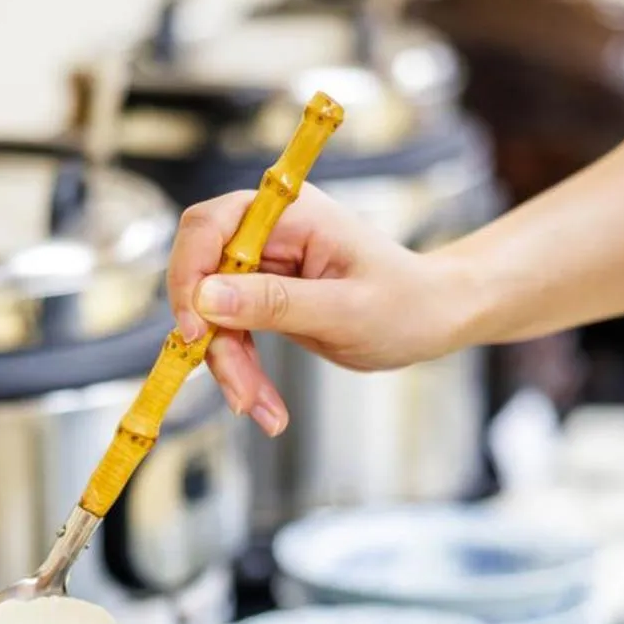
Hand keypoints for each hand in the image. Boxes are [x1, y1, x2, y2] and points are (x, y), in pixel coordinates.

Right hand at [169, 185, 460, 435]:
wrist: (432, 318)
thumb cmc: (405, 304)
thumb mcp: (344, 310)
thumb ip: (274, 302)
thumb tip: (206, 298)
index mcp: (290, 214)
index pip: (209, 226)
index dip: (190, 275)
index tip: (195, 331)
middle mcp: (269, 232)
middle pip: (202, 275)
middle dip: (212, 337)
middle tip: (239, 390)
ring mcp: (265, 265)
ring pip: (211, 315)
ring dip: (228, 365)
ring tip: (261, 410)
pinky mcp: (264, 299)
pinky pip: (231, 334)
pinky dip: (242, 371)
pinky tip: (265, 406)